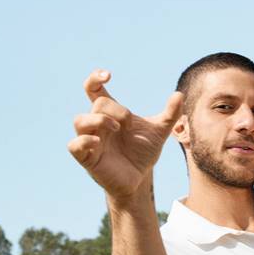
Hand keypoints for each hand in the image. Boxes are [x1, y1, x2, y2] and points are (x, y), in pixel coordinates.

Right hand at [68, 70, 183, 201]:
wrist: (140, 179)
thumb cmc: (143, 153)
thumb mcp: (159, 132)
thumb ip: (170, 114)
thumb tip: (180, 95)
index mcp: (110, 114)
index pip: (93, 89)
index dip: (95, 78)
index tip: (108, 75)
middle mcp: (97, 124)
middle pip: (97, 104)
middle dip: (116, 110)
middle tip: (129, 124)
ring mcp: (90, 141)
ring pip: (79, 120)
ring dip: (98, 120)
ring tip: (116, 128)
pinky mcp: (87, 158)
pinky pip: (74, 145)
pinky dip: (84, 141)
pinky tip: (98, 143)